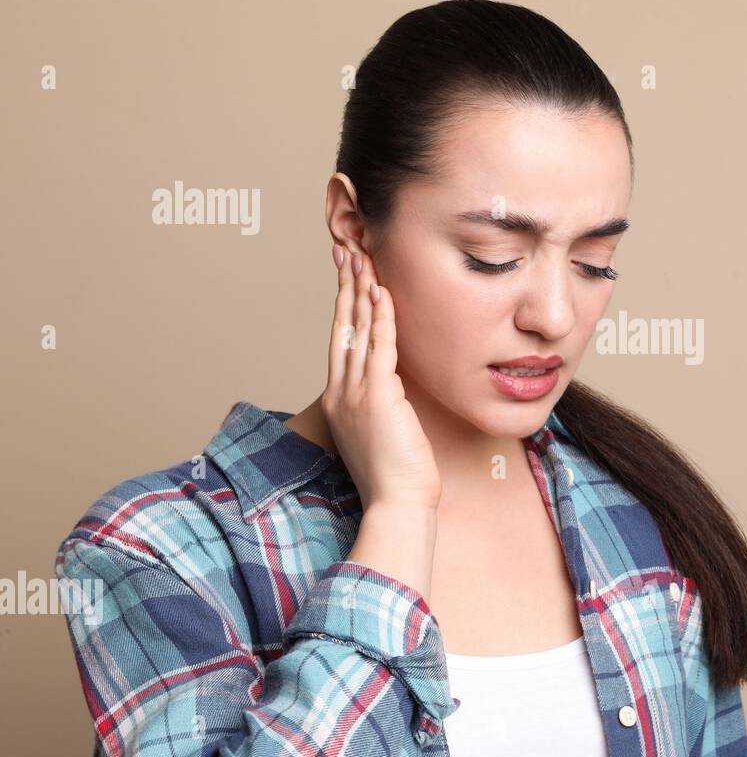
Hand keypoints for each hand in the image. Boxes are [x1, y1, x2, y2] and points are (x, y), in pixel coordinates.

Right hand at [322, 244, 441, 511]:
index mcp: (340, 400)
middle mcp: (341, 392)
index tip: (347, 276)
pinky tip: (382, 291)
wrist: (397, 505)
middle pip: (342, 327)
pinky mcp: (377, 397)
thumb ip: (382, 404)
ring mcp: (355, 394)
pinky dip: (381, 317)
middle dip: (345, 286)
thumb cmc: (397, 477)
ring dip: (361, 291)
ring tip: (363, 258)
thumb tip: (393, 387)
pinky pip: (379, 347)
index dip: (344, 306)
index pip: (341, 341)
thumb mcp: (382, 432)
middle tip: (346, 251)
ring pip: (357, 331)